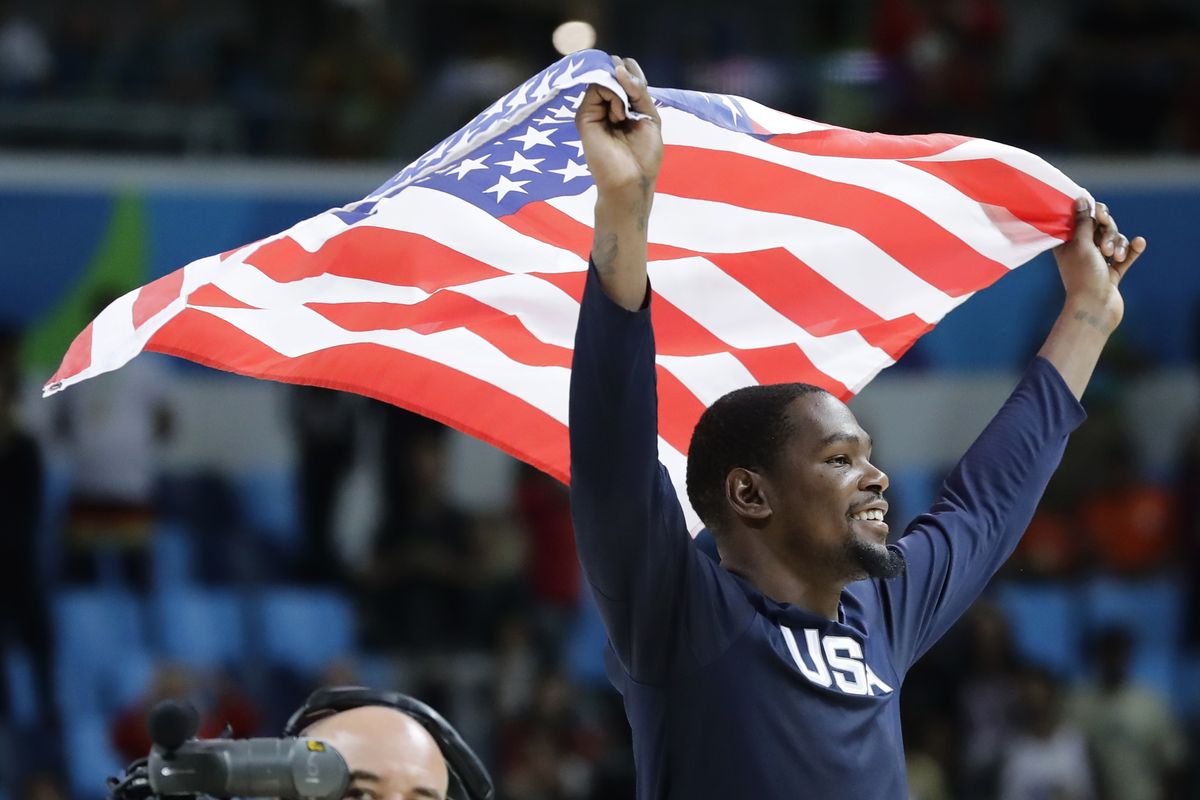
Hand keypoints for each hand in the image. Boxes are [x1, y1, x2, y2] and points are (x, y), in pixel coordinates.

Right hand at [576, 56, 661, 203]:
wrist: (632, 182)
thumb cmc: (644, 156)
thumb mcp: (649, 116)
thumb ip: (638, 91)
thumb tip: (619, 68)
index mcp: (623, 107)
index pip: (624, 75)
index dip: (631, 71)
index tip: (639, 84)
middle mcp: (606, 107)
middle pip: (613, 73)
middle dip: (626, 77)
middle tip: (634, 101)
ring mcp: (594, 111)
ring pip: (604, 78)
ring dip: (620, 90)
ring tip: (624, 115)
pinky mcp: (585, 117)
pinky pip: (596, 88)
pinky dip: (612, 95)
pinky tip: (618, 115)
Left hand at [1053, 197, 1146, 331]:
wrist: (1094, 308)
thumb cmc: (1083, 275)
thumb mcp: (1081, 245)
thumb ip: (1083, 222)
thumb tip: (1080, 199)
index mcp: (1067, 243)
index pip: (1082, 218)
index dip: (1093, 214)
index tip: (1099, 217)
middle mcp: (1081, 250)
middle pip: (1101, 227)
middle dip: (1108, 232)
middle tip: (1104, 247)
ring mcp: (1098, 261)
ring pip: (1115, 239)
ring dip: (1118, 245)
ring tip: (1113, 258)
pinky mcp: (1112, 271)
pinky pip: (1126, 254)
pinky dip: (1131, 249)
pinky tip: (1139, 243)